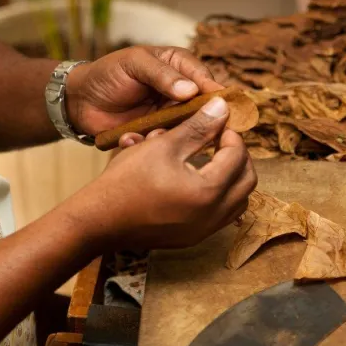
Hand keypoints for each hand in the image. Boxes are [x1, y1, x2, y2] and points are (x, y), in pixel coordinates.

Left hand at [64, 46, 222, 135]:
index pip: (205, 79)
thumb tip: (192, 90)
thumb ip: (161, 75)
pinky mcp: (158, 135)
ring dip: (173, 134)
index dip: (215, 94)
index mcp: (180, 67)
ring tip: (154, 133)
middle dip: (198, 120)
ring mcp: (171, 116)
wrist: (81, 101)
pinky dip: (154, 144)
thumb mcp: (134, 64)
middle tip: (192, 128)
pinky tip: (135, 139)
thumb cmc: (108, 74)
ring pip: (187, 130)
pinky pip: (166, 143)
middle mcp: (181, 93)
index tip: (221, 108)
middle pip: (204, 109)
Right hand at [68, 97, 256, 250]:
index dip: (231, 134)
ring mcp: (203, 232)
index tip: (217, 122)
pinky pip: (220, 216)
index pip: (238, 156)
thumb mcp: (163, 146)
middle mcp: (212, 217)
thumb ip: (198, 127)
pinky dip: (218, 196)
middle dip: (238, 156)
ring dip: (232, 178)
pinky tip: (197, 180)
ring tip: (212, 159)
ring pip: (237, 202)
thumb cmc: (126, 181)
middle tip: (219, 139)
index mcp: (208, 192)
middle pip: (247, 181)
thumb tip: (223, 107)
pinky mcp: (191, 239)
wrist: (98, 220)